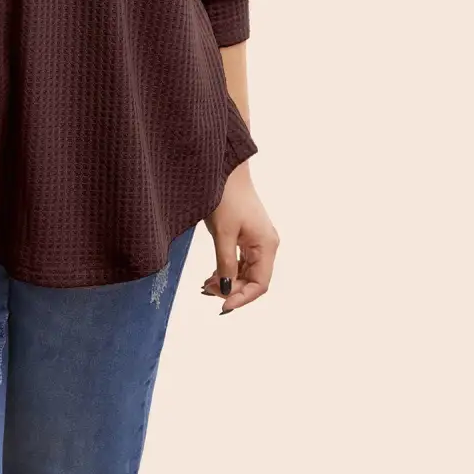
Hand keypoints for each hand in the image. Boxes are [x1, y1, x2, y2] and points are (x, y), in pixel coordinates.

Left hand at [200, 163, 278, 313]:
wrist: (224, 168)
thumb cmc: (226, 196)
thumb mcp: (223, 233)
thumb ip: (226, 263)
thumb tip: (227, 289)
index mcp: (266, 245)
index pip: (260, 284)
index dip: (242, 297)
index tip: (222, 305)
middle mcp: (266, 244)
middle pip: (253, 279)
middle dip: (232, 289)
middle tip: (207, 290)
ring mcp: (257, 239)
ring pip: (247, 271)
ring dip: (229, 281)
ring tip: (207, 284)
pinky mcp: (248, 234)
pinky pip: (241, 260)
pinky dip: (228, 269)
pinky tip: (213, 274)